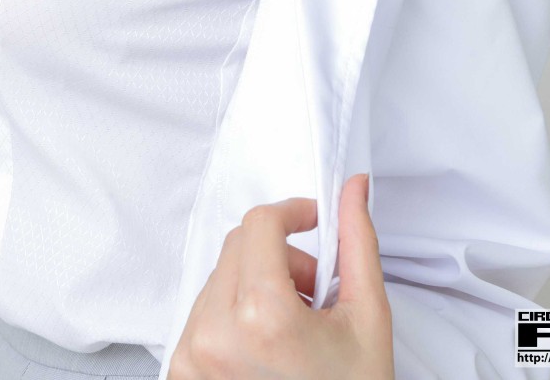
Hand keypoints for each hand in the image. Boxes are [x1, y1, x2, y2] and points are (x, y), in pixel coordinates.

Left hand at [167, 174, 393, 379]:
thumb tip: (354, 187)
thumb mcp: (368, 318)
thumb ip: (358, 243)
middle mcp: (214, 336)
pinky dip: (234, 315)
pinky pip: (202, 313)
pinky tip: (266, 347)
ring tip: (292, 328)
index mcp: (261, 317)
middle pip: (239, 246)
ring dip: (257, 285)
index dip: (293, 213)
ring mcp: (192, 359)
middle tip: (314, 293)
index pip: (261, 223)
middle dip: (281, 255)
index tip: (315, 224)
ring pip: (219, 278)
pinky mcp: (181, 374)